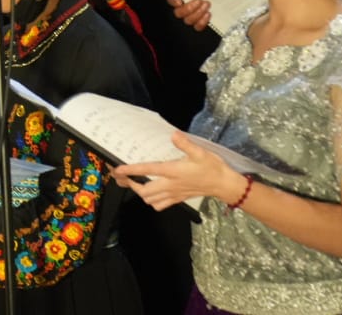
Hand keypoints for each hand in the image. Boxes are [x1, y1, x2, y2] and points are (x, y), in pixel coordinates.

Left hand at [111, 132, 243, 211]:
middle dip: (131, 184)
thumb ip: (185, 144)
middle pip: (144, 191)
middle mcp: (170, 185)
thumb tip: (174, 135)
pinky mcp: (179, 198)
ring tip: (134, 184)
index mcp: (173, 171)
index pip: (147, 170)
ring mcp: (174, 194)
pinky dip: (152, 201)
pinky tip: (151, 194)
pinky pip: (161, 205)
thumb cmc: (212, 167)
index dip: (130, 170)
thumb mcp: (200, 152)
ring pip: (151, 200)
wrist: (223, 184)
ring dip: (140, 193)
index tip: (118, 169)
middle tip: (123, 177)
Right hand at [167, 0, 211, 31]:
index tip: (179, 1)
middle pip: (178, 13)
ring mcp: (189, 17)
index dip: (173, 1)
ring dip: (198, 13)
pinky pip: (197, 27)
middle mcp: (181, 9)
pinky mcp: (198, 24)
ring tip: (206, 4)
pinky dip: (202, 21)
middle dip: (189, 8)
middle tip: (199, 1)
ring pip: (188, 20)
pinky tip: (208, 14)